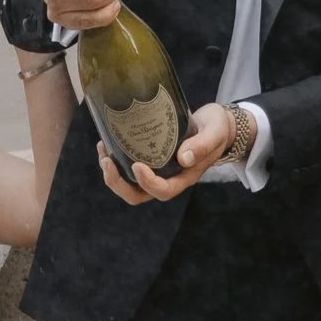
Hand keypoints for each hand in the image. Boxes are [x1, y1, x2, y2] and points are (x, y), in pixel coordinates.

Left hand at [98, 100, 240, 206]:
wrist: (217, 125)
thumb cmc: (217, 129)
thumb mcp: (214, 132)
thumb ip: (202, 145)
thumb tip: (183, 158)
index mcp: (185, 177)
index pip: (163, 190)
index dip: (147, 183)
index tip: (136, 164)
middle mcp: (168, 178)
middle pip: (139, 195)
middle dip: (119, 184)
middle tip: (107, 163)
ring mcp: (157, 170)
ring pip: (129, 185)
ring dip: (112, 174)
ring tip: (103, 153)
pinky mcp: (150, 159)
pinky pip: (127, 169)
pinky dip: (114, 159)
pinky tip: (106, 143)